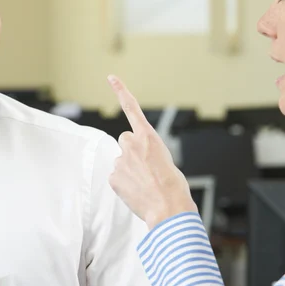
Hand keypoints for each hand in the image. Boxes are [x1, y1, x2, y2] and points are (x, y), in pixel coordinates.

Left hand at [107, 75, 197, 229]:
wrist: (168, 208)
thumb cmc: (173, 186)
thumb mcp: (165, 161)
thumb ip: (147, 154)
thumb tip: (135, 163)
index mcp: (149, 137)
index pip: (132, 108)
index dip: (121, 91)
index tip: (111, 77)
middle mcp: (132, 144)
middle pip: (125, 141)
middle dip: (132, 151)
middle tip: (146, 168)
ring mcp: (120, 160)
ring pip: (121, 161)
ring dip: (129, 169)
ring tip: (145, 183)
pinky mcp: (113, 176)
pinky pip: (116, 177)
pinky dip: (124, 184)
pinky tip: (136, 192)